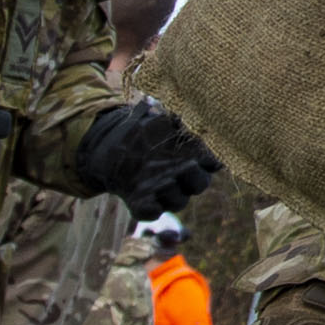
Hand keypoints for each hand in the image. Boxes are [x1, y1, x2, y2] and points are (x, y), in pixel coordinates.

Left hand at [76, 100, 218, 216]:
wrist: (112, 147)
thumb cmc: (142, 129)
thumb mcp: (159, 118)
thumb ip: (177, 118)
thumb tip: (191, 113)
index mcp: (191, 156)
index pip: (212, 163)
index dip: (212, 161)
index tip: (205, 156)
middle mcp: (182, 176)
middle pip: (199, 184)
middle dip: (194, 178)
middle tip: (184, 167)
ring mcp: (164, 191)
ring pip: (178, 201)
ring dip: (171, 193)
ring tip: (159, 181)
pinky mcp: (144, 203)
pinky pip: (151, 212)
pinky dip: (150, 207)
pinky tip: (144, 197)